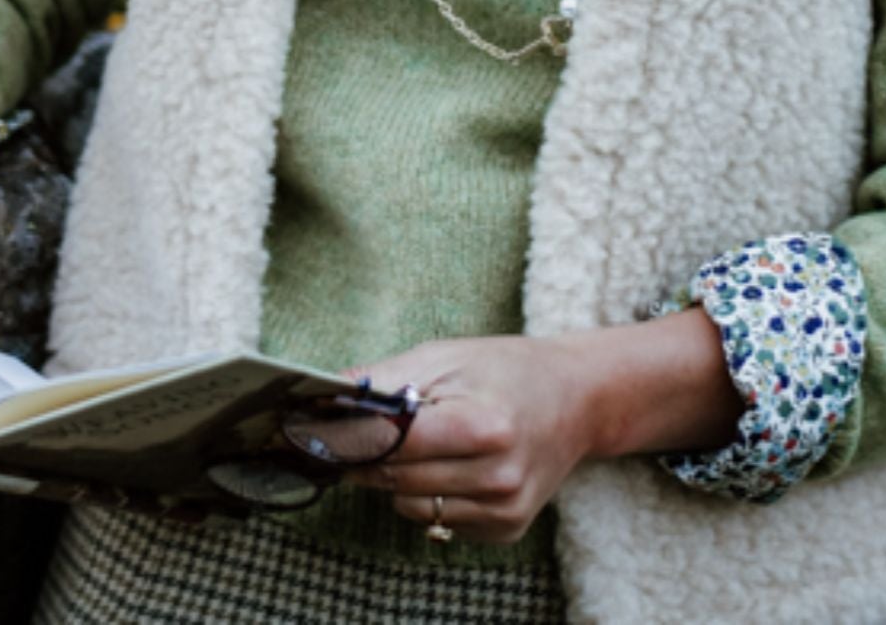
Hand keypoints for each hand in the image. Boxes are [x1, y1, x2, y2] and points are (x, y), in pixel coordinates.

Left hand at [346, 312, 744, 545]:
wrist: (577, 400)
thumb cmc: (505, 369)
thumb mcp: (445, 356)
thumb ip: (384, 380)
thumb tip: (325, 395)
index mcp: (483, 425)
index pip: (391, 444)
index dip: (347, 435)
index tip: (309, 428)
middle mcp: (497, 476)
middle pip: (394, 478)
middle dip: (365, 455)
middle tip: (350, 432)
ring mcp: (504, 509)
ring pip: (409, 505)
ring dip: (395, 476)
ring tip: (417, 441)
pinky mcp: (505, 529)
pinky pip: (436, 521)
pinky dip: (427, 493)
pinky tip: (449, 464)